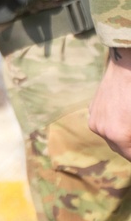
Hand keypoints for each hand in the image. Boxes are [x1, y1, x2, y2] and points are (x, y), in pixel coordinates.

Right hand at [88, 47, 130, 161]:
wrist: (128, 65)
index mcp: (118, 134)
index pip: (130, 155)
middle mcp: (102, 130)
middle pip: (118, 148)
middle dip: (128, 146)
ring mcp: (94, 118)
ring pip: (110, 136)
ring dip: (121, 137)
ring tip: (128, 126)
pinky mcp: (93, 108)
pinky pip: (104, 123)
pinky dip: (114, 124)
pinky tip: (124, 115)